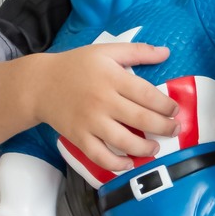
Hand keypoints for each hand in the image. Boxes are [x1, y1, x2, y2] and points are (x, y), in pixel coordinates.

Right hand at [30, 43, 176, 171]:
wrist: (40, 84)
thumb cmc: (76, 65)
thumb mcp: (106, 51)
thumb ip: (138, 51)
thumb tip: (167, 52)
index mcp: (112, 77)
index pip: (146, 94)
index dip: (165, 105)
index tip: (174, 110)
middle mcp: (102, 100)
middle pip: (140, 119)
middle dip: (163, 127)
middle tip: (174, 129)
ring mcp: (89, 121)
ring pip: (123, 141)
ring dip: (144, 148)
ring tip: (154, 148)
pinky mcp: (78, 137)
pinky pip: (99, 156)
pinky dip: (115, 164)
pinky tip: (128, 163)